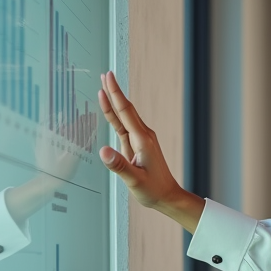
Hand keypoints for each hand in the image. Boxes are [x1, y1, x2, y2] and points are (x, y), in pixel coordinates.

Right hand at [98, 72, 204, 231]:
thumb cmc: (154, 190)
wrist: (167, 196)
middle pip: (125, 109)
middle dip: (114, 91)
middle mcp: (142, 135)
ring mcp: (140, 139)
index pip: (125, 112)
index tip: (108, 78)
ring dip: (114, 100)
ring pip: (124, 116)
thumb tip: (103, 151)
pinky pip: (123, 126)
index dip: (115, 94)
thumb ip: (118, 166)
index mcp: (142, 140)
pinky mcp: (136, 145)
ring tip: (104, 86)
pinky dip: (115, 115)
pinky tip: (109, 108)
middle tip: (105, 74)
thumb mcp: (135, 180)